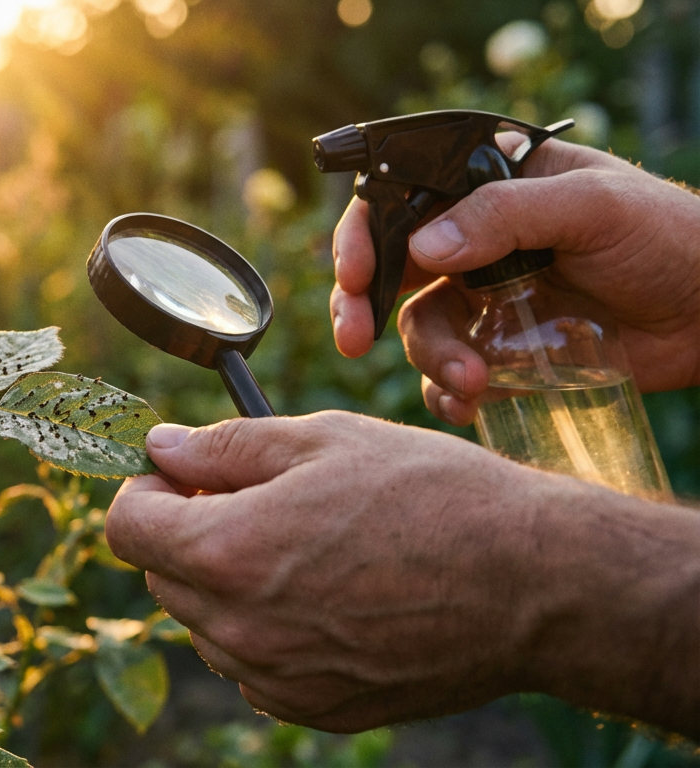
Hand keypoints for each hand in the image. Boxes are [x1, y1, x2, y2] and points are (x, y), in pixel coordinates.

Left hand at [106, 415, 699, 734]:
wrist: (534, 584)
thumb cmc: (433, 495)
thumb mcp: (323, 439)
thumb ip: (223, 447)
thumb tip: (159, 448)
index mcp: (228, 551)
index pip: (125, 526)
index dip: (146, 490)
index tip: (182, 475)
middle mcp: (239, 628)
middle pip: (162, 575)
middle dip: (187, 532)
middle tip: (254, 500)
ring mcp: (276, 677)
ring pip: (206, 624)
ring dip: (227, 584)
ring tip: (305, 548)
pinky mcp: (315, 709)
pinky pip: (254, 667)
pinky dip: (268, 632)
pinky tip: (327, 596)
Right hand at [330, 138, 699, 424]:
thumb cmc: (668, 236)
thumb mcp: (591, 206)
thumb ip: (506, 216)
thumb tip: (421, 248)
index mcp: (488, 187)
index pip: (401, 199)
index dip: (365, 236)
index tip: (354, 276)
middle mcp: (475, 241)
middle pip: (389, 269)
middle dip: (362, 306)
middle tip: (355, 340)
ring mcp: (486, 299)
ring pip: (420, 328)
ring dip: (430, 358)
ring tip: (472, 382)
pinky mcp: (503, 352)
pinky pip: (450, 374)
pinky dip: (446, 393)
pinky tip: (467, 404)